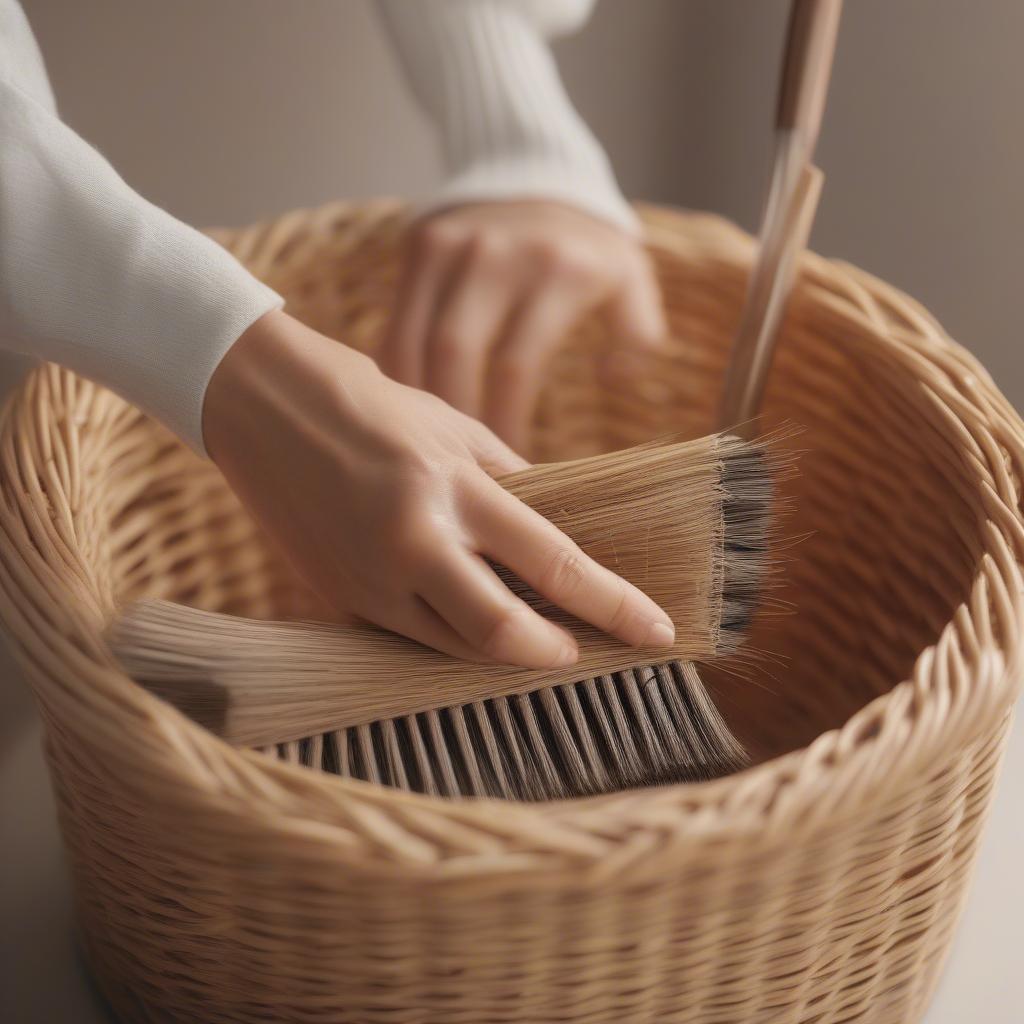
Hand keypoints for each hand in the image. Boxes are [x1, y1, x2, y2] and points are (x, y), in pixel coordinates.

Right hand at [203, 310, 674, 668]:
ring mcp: (370, 579)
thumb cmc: (368, 404)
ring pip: (454, 649)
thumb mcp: (454, 428)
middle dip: (555, 653)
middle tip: (584, 652)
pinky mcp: (339, 598)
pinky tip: (471, 621)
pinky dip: (450, 639)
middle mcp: (413, 543)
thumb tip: (557, 526)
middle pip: (502, 633)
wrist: (260, 405)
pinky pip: (410, 637)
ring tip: (537, 639)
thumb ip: (510, 483)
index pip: (553, 563)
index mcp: (454, 489)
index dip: (612, 605)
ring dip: (504, 653)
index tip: (656, 631)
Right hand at [380, 201, 666, 453]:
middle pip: (454, 353)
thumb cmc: (588, 249)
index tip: (509, 462)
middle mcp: (498, 255)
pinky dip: (397, 367)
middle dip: (453, 418)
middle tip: (462, 462)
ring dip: (416, 398)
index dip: (505, 422)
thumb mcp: (631, 278)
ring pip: (413, 339)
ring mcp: (453, 246)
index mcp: (556, 271)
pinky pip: (396, 319)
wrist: (541, 174)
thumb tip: (613, 377)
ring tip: (431, 440)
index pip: (516, 365)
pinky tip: (407, 402)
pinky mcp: (422, 243)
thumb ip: (638, 330)